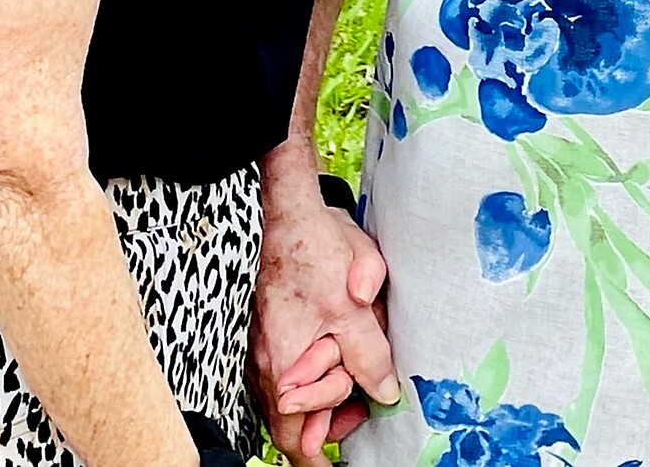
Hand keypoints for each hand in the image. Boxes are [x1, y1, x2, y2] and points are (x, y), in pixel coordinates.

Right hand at [251, 183, 395, 465]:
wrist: (288, 208)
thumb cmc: (316, 250)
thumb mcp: (355, 302)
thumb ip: (370, 354)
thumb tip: (384, 391)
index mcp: (286, 364)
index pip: (294, 439)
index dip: (318, 456)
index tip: (337, 463)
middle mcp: (268, 362)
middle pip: (298, 418)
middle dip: (332, 415)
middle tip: (362, 404)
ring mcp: (266, 345)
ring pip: (295, 391)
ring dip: (327, 388)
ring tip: (354, 370)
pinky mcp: (271, 328)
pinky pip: (292, 365)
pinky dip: (316, 366)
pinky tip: (339, 344)